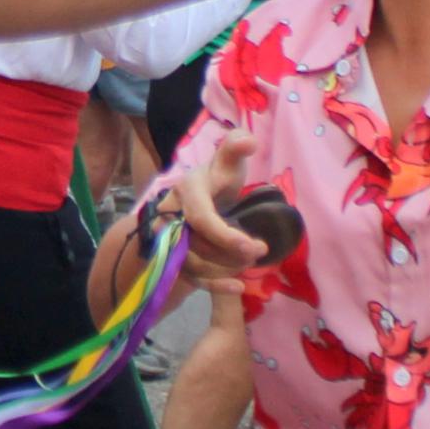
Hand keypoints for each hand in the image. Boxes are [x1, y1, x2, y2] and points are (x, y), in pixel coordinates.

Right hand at [163, 131, 274, 301]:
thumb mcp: (227, 161)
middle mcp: (171, 215)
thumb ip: (235, 147)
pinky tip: (238, 286)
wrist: (197, 196)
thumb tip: (248, 141)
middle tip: (259, 251)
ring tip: (251, 262)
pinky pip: (190, 277)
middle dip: (229, 254)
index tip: (256, 245)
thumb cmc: (216, 178)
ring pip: (193, 264)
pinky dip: (214, 285)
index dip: (226, 236)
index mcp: (186, 190)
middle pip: (196, 245)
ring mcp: (170, 238)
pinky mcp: (175, 258)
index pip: (201, 219)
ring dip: (225, 268)